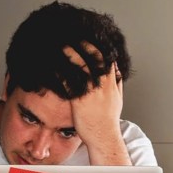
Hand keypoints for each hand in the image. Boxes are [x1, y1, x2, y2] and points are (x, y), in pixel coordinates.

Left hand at [63, 43, 129, 164]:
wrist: (104, 137)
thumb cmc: (108, 121)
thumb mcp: (117, 99)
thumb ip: (117, 83)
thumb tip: (118, 72)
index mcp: (111, 83)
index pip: (106, 57)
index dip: (97, 45)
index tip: (89, 36)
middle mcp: (103, 85)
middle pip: (95, 57)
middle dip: (84, 44)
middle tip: (73, 35)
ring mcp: (91, 92)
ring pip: (81, 66)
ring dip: (71, 53)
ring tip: (61, 44)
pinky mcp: (80, 100)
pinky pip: (69, 82)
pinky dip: (61, 72)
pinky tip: (53, 66)